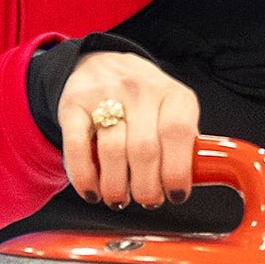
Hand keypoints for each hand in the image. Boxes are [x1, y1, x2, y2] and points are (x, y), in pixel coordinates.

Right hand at [57, 51, 199, 209]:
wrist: (103, 63)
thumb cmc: (145, 101)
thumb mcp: (174, 111)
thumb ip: (184, 144)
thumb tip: (190, 184)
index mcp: (173, 95)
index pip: (178, 133)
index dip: (177, 171)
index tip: (176, 195)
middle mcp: (140, 91)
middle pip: (144, 149)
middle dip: (146, 187)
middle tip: (146, 200)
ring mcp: (105, 95)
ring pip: (112, 151)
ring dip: (116, 186)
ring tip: (119, 198)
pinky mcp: (74, 105)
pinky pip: (77, 147)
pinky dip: (84, 177)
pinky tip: (92, 191)